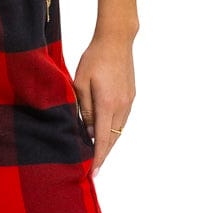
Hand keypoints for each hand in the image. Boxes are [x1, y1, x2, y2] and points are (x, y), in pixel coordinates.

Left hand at [71, 31, 136, 176]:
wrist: (116, 40)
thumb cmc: (94, 58)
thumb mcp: (80, 84)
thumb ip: (84, 109)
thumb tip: (88, 131)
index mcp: (107, 104)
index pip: (101, 139)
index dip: (97, 157)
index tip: (93, 172)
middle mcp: (121, 106)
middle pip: (113, 139)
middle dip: (103, 155)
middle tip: (94, 168)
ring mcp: (129, 101)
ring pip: (118, 130)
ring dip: (109, 142)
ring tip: (98, 153)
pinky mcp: (131, 95)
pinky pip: (122, 119)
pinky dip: (114, 129)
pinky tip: (105, 131)